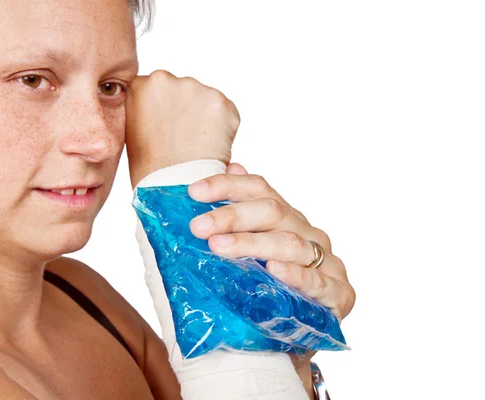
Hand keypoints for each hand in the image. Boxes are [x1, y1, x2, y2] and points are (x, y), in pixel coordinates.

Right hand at [125, 70, 239, 186]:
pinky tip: (209, 146)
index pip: (156, 88)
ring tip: (194, 146)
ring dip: (204, 118)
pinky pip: (226, 113)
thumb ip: (144, 109)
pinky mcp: (220, 102)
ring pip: (205, 100)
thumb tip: (158, 105)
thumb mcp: (132, 130)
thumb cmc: (150, 168)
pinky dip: (223, 129)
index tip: (165, 127)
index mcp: (141, 85)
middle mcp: (167, 79)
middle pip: (182, 91)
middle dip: (185, 110)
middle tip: (182, 140)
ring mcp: (195, 88)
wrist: (173, 188)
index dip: (163, 109)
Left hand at [188, 163, 355, 323]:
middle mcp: (307, 233)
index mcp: (286, 219)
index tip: (194, 192)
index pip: (259, 189)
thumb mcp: (247, 258)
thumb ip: (235, 222)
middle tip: (198, 227)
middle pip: (272, 211)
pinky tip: (274, 269)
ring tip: (219, 246)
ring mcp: (327, 261)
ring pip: (289, 242)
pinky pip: (317, 281)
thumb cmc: (269, 293)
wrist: (300, 339)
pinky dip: (295, 274)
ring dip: (252, 243)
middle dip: (231, 216)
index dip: (227, 187)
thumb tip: (230, 169)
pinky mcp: (340, 293)